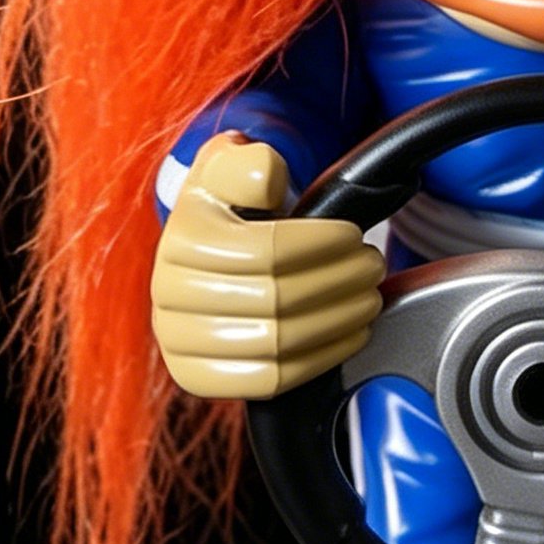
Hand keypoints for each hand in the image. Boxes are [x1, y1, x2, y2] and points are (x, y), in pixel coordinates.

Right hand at [150, 133, 385, 399]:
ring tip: (369, 297)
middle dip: (339, 281)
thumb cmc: (231, 204)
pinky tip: (350, 334)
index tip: (354, 235)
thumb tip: (264, 183)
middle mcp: (170, 298)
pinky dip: (320, 360)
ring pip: (277, 344)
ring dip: (338, 320)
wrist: (207, 249)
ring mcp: (179, 344)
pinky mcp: (198, 379)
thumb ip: (248, 163)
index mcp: (181, 242)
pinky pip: (268, 381)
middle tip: (373, 266)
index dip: (321, 244)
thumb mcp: (231, 166)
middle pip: (276, 300)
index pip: (266, 252)